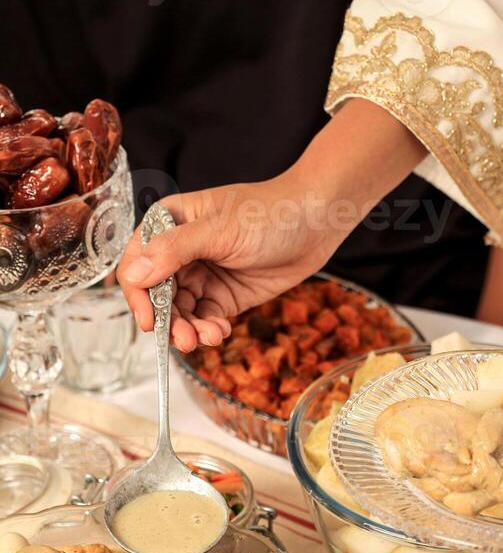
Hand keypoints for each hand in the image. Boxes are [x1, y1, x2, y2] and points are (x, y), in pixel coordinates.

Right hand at [117, 100, 425, 351]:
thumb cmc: (269, 213)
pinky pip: (205, 320)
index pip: (137, 262)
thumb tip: (134, 274)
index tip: (149, 321)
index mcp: (169, 224)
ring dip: (188, 330)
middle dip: (168, 320)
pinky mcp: (225, 297)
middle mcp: (180, 252)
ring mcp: (203, 276)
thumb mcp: (219, 230)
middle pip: (157, 295)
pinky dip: (208, 331)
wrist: (318, 222)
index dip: (138, 294)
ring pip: (181, 312)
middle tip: (184, 340)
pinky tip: (221, 333)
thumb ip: (175, 251)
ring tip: (208, 338)